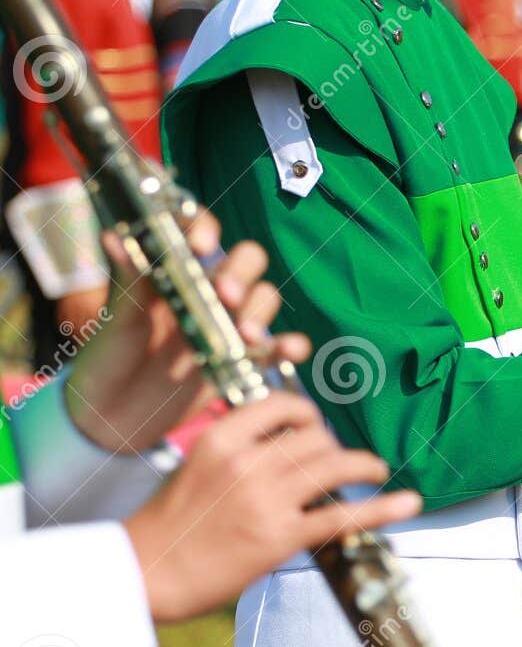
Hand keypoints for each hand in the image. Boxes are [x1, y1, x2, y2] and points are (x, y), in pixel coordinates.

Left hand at [65, 210, 311, 452]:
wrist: (115, 417)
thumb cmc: (107, 360)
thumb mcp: (116, 320)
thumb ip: (126, 279)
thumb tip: (114, 235)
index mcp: (171, 271)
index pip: (197, 231)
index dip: (205, 229)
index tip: (199, 247)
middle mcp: (205, 290)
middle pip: (244, 261)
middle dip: (241, 273)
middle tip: (226, 296)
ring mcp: (226, 323)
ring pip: (264, 299)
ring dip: (260, 311)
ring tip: (244, 335)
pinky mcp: (242, 358)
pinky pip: (276, 347)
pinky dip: (289, 345)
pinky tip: (290, 350)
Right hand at [122, 393, 420, 622]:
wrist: (149, 571)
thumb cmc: (172, 523)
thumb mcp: (196, 465)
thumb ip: (239, 446)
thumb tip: (284, 438)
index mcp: (221, 438)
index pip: (283, 406)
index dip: (309, 414)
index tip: (316, 427)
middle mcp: (247, 461)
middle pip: (316, 436)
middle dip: (334, 446)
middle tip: (339, 461)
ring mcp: (266, 499)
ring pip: (336, 465)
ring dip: (364, 464)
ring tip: (375, 469)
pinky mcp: (281, 536)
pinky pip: (344, 515)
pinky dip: (383, 508)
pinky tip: (408, 503)